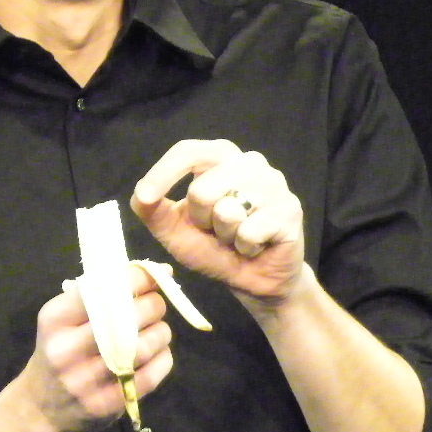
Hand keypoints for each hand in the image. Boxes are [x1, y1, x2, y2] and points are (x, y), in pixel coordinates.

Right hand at [19, 264, 172, 431]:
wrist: (43, 407)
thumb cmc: (59, 350)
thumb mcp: (63, 319)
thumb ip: (99, 295)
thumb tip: (155, 271)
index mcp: (56, 319)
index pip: (105, 289)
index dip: (138, 279)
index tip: (155, 275)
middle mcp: (67, 350)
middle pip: (128, 318)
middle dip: (154, 304)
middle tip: (156, 304)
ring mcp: (87, 381)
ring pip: (144, 346)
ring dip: (161, 332)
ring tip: (157, 329)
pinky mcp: (108, 405)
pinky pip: (151, 375)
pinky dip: (162, 358)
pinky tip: (156, 353)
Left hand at [131, 139, 305, 303]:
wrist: (255, 279)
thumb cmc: (215, 248)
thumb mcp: (175, 231)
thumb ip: (154, 210)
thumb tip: (142, 195)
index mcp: (220, 157)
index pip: (188, 151)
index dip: (163, 173)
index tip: (146, 196)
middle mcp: (249, 161)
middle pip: (203, 188)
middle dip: (200, 219)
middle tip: (215, 230)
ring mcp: (274, 183)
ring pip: (228, 211)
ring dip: (225, 236)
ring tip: (236, 237)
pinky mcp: (290, 209)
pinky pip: (250, 232)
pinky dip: (245, 248)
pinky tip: (255, 246)